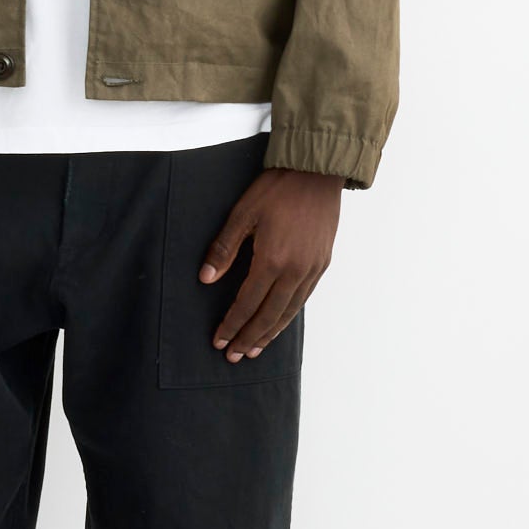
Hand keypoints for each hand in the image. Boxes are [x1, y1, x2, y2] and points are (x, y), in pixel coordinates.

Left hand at [201, 165, 340, 360]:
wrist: (317, 172)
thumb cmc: (277, 188)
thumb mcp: (242, 214)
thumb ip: (224, 249)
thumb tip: (206, 279)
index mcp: (272, 260)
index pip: (247, 302)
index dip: (232, 324)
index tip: (219, 340)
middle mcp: (295, 270)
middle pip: (269, 315)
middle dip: (249, 337)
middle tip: (234, 356)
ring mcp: (312, 269)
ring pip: (289, 311)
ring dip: (270, 333)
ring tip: (255, 349)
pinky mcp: (322, 263)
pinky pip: (304, 299)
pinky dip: (289, 315)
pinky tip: (279, 322)